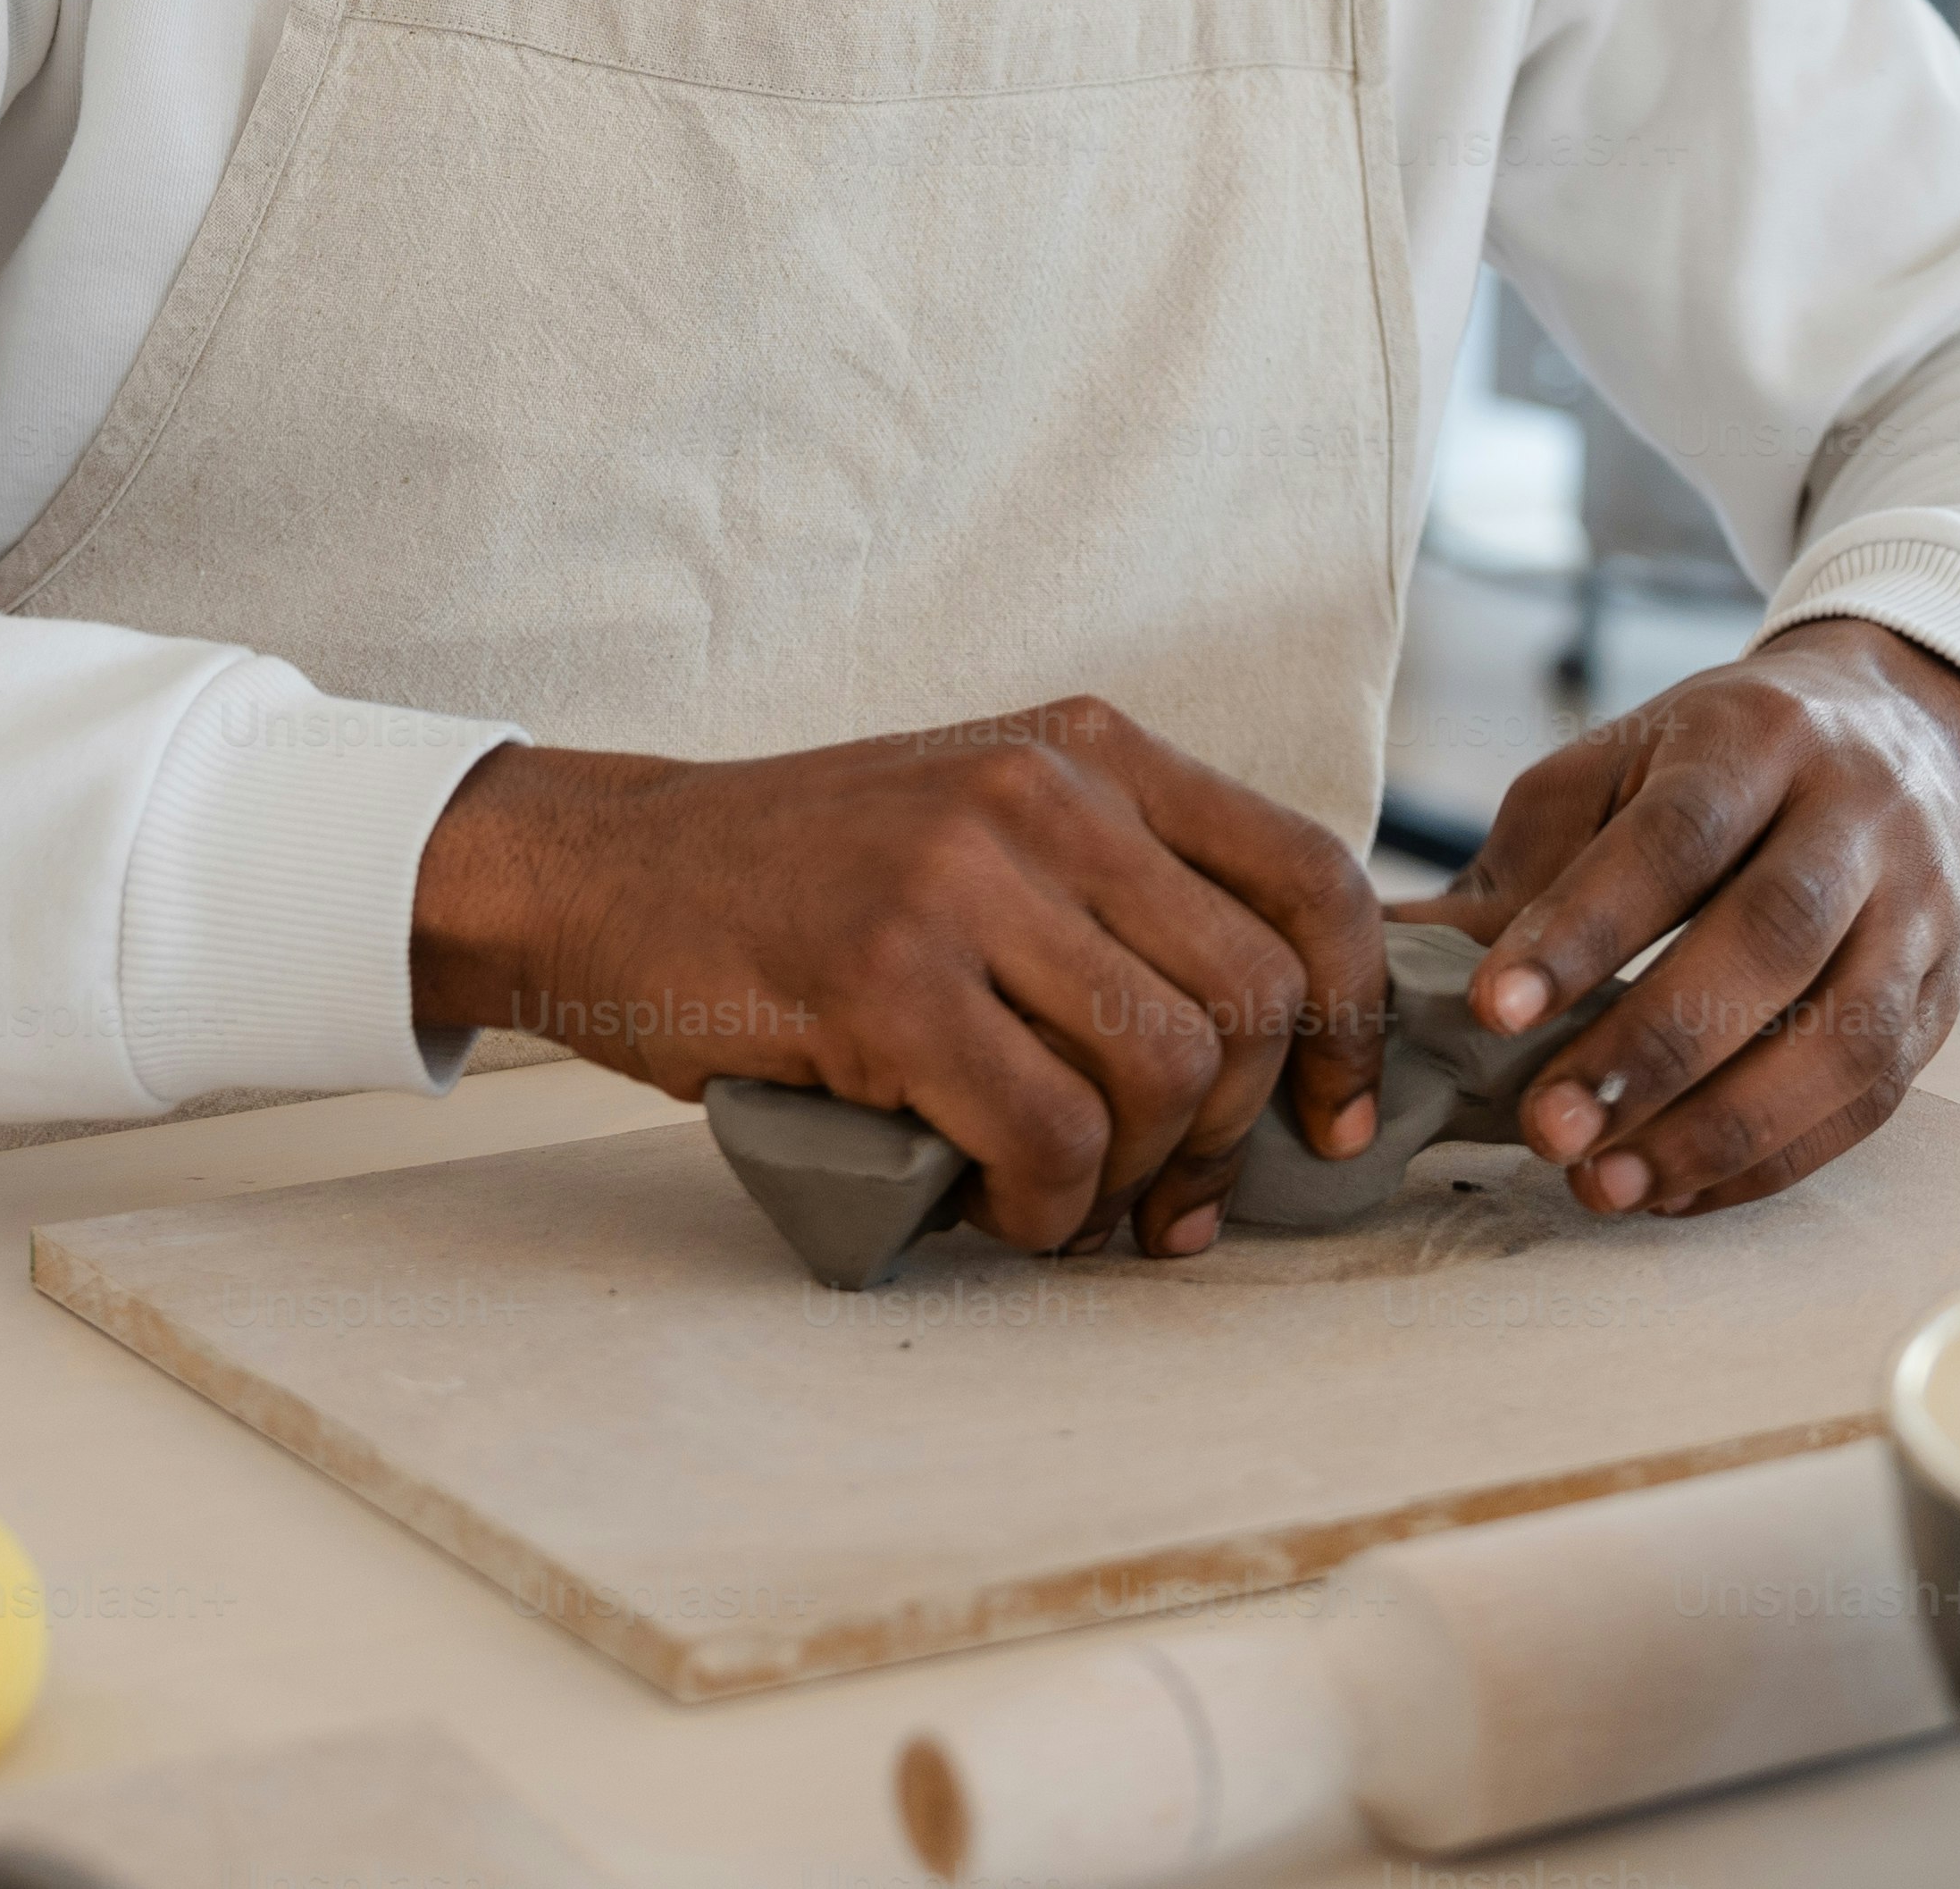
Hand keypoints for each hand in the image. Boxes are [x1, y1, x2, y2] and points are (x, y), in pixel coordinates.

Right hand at [407, 694, 1393, 1258]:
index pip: (1311, 877)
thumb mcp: (987, 829)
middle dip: (1235, 1130)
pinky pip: (1048, 1131)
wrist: (608, 872)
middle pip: (1252, 995)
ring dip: (1133, 1178)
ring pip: (1165, 1070)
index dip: (1352, 1018)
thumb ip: (1121, 892)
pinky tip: (998, 1208)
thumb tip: (1278, 1047)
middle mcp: (1045, 793)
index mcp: (1091, 750)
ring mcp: (962, 879)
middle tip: (1171, 1193)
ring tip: (1067, 1200)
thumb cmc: (806, 880)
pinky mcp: (884, 979)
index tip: (1330, 1115)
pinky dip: (1046, 1205)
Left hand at [1404, 619, 1959, 1221]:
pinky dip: (1772, 1159)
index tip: (1491, 1009)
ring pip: (1843, 1036)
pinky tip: (1674, 1190)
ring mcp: (1920, 911)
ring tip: (1601, 1186)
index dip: (1585, 928)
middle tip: (1545, 1129)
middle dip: (1654, 1046)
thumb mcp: (1617, 767)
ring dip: (1718, 1130)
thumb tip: (1391, 957)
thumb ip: (1524, 863)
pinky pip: (1872, 1099)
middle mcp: (1857, 815)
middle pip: (1771, 938)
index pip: (1677, 836)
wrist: (1904, 734)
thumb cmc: (1719, 763)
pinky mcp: (1946, 998)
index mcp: (1758, 735)